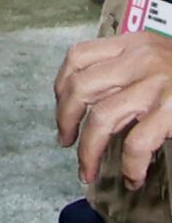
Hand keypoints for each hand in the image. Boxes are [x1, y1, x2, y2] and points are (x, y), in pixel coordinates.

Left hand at [56, 32, 171, 188]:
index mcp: (134, 45)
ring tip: (86, 170)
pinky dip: (129, 165)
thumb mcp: (160, 59)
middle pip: (81, 87)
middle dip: (65, 119)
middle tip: (66, 142)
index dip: (61, 85)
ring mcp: (158, 86)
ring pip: (102, 117)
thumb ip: (130, 70)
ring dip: (88, 150)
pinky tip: (132, 177)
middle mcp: (141, 60)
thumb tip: (92, 102)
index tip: (63, 109)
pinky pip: (137, 142)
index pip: (78, 57)